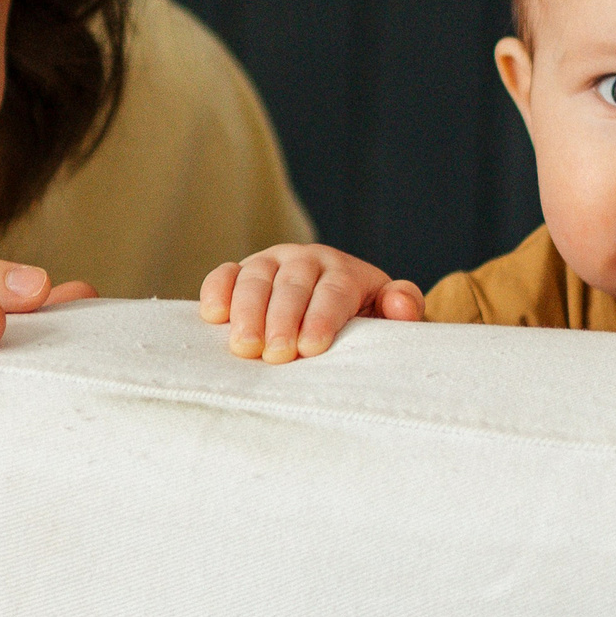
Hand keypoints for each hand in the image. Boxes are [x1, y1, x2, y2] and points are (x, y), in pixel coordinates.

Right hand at [201, 243, 424, 360]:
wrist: (331, 310)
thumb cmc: (359, 321)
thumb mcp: (386, 317)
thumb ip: (401, 308)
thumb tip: (402, 304)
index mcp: (344, 270)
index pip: (333, 292)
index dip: (322, 318)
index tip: (311, 347)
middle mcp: (305, 260)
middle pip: (292, 286)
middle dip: (283, 320)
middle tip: (277, 355)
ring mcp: (270, 263)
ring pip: (256, 279)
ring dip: (248, 312)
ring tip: (245, 348)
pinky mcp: (239, 273)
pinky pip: (224, 275)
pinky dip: (217, 291)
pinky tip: (213, 316)